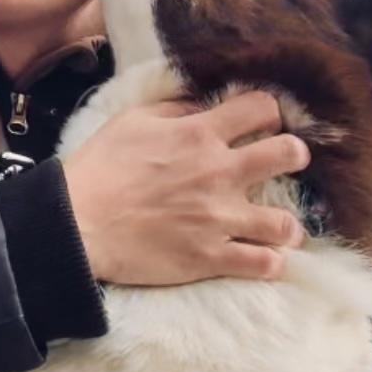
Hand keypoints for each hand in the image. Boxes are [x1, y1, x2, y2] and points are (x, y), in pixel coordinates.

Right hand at [63, 90, 309, 286]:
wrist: (76, 223)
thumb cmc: (99, 168)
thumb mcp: (133, 120)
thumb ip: (175, 109)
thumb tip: (202, 106)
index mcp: (200, 134)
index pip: (261, 107)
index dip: (268, 112)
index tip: (263, 122)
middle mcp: (219, 173)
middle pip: (289, 154)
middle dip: (295, 156)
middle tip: (287, 165)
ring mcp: (219, 219)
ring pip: (285, 222)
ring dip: (288, 224)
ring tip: (282, 227)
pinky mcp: (210, 257)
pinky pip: (263, 264)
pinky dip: (271, 263)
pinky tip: (267, 259)